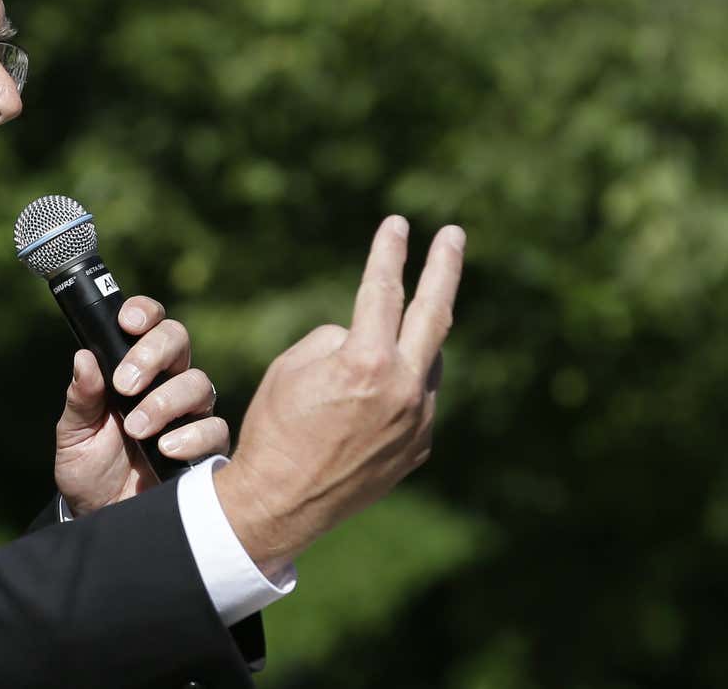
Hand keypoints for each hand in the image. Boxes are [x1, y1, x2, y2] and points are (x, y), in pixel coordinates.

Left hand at [53, 297, 229, 516]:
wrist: (103, 517)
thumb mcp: (74, 434)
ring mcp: (189, 415)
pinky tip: (165, 448)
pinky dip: (190, 436)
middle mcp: (166, 384)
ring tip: (136, 428)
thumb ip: (81, 398)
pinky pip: (214, 430)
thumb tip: (83, 358)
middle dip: (152, 353)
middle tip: (125, 384)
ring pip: (198, 384)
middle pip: (177, 341)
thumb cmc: (89, 469)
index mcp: (133, 369)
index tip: (127, 322)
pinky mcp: (206, 449)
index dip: (144, 313)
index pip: (149, 325)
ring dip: (165, 401)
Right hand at [216, 216, 464, 575]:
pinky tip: (369, 402)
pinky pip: (416, 400)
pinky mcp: (418, 448)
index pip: (384, 292)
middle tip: (453, 236)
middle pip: (436, 315)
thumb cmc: (274, 428)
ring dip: (408, 344)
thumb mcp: (290, 368)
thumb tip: (364, 339)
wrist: (280, 503)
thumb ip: (337, 339)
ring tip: (374, 352)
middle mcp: (404, 390)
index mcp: (367, 363)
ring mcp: (418, 422)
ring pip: (424, 362)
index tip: (398, 224)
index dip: (389, 253)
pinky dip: (399, 387)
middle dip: (445, 269)